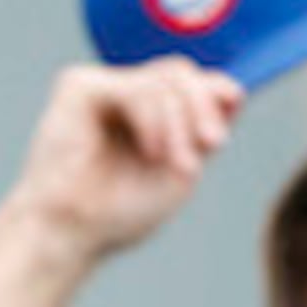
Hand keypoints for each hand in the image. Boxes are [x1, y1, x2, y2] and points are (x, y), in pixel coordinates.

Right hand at [4, 60, 246, 266]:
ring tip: (172, 161)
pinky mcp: (79, 85)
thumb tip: (233, 89)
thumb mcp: (182, 168)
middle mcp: (127, 96)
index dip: (217, 97)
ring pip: (167, 76)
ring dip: (179, 121)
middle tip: (211, 143)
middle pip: (183, 72)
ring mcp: (104, 87)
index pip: (197, 82)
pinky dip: (153, 118)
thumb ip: (204, 129)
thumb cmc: (120, 212)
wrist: (73, 233)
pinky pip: (137, 87)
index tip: (217, 141)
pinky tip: (150, 151)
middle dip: (203, 107)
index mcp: (153, 114)